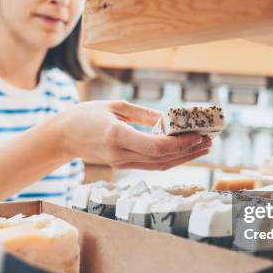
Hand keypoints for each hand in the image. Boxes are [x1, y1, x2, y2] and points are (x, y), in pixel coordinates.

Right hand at [55, 100, 211, 169]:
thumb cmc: (86, 115)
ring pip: (159, 165)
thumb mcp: (115, 106)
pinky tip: (184, 152)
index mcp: (116, 136)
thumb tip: (170, 118)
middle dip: (188, 151)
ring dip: (183, 158)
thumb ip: (144, 114)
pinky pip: (151, 165)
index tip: (198, 135)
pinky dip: (170, 159)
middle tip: (209, 140)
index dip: (180, 144)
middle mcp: (120, 154)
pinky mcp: (122, 166)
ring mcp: (121, 163)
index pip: (155, 146)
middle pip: (162, 158)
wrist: (62, 137)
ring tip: (203, 147)